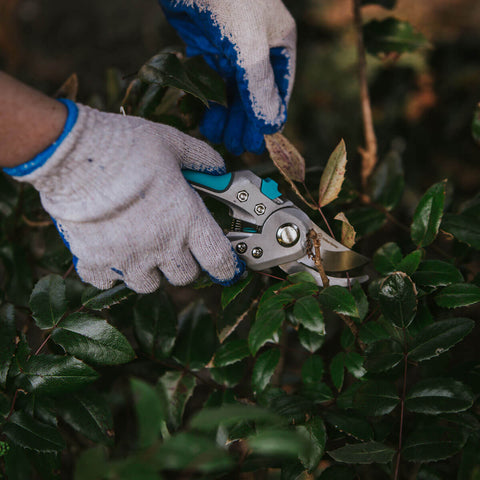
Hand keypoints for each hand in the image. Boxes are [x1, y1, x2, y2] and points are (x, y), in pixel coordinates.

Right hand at [4, 99, 244, 292]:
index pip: (219, 259)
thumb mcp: (172, 143)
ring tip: (140, 249)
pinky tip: (107, 251)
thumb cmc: (127, 147)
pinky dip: (108, 271)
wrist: (75, 155)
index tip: (226, 267)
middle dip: (183, 264)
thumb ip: (199, 157)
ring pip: (148, 285)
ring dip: (148, 272)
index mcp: (187, 220)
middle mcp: (162, 246)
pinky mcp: (95, 260)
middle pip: (183, 277)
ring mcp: (128, 258)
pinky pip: (106, 280)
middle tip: (173, 244)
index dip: (226, 267)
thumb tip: (217, 167)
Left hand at [159, 0, 295, 154]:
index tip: (258, 144)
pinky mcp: (205, 46)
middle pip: (253, 94)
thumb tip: (270, 125)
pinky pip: (210, 81)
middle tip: (235, 146)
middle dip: (244, 121)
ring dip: (225, 114)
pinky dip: (208, 100)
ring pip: (230, 90)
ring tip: (217, 137)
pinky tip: (205, 118)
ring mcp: (230, 48)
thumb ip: (258, 86)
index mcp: (278, 44)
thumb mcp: (249, 45)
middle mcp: (256, 49)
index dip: (268, 118)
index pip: (278, 90)